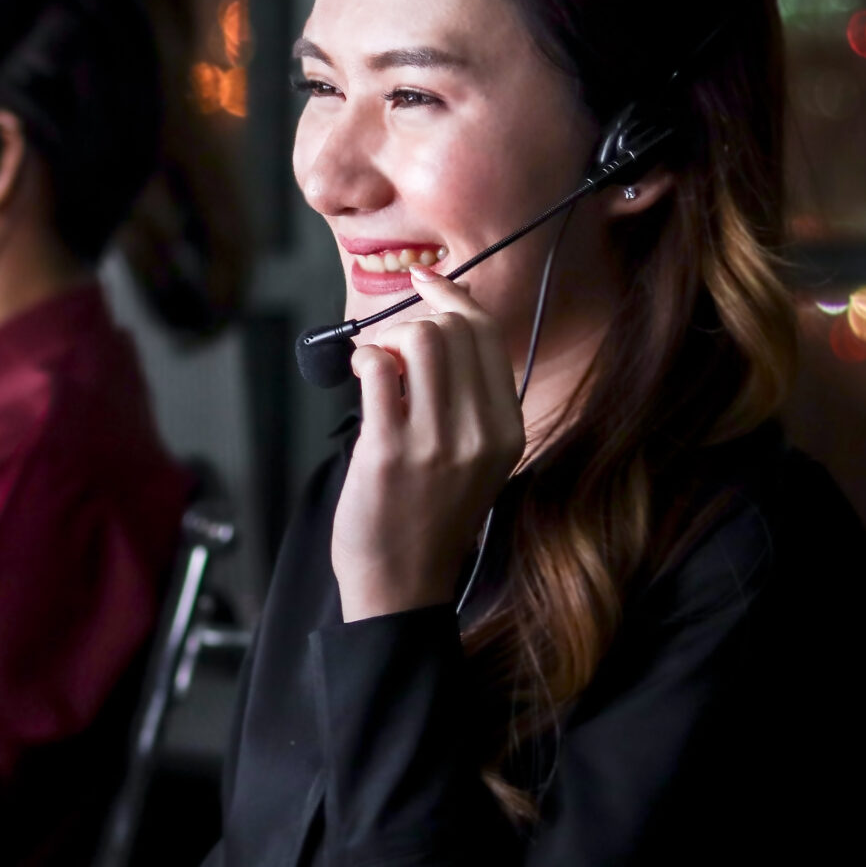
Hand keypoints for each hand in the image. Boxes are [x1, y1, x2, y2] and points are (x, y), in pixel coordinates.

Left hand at [333, 267, 523, 621]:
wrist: (402, 584)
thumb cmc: (428, 516)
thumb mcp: (474, 457)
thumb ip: (468, 397)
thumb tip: (445, 322)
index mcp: (505, 429)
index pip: (486, 336)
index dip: (452, 299)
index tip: (428, 281)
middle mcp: (479, 433)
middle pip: (451, 331)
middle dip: (413, 327)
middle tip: (391, 357)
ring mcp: (435, 442)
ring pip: (417, 342)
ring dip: (387, 343)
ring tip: (376, 372)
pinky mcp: (388, 452)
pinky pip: (378, 370)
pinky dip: (363, 360)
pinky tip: (360, 376)